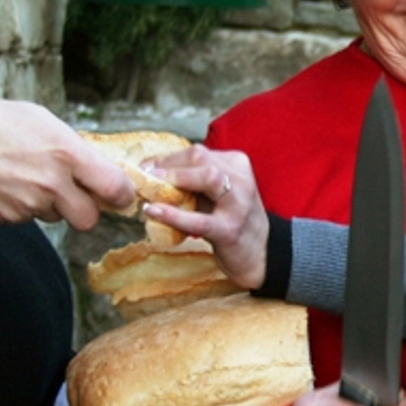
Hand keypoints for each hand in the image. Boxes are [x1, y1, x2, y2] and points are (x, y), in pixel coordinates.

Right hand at [0, 100, 132, 227]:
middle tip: (80, 193)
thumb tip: (92, 164)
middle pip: (89, 219)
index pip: (114, 188)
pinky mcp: (10, 217)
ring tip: (32, 177)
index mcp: (66, 153)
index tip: (121, 193)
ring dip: (54, 205)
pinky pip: (31, 218)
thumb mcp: (41, 119)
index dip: (123, 194)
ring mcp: (30, 204)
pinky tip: (12, 185)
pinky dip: (28, 207)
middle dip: (88, 209)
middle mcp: (52, 183)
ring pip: (58, 217)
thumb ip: (72, 145)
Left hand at [142, 147, 269, 289]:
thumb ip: (195, 181)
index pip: (199, 152)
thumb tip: (154, 173)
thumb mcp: (219, 193)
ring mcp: (238, 205)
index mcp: (238, 165)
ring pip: (207, 178)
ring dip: (174, 180)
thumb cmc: (233, 220)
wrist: (261, 253)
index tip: (147, 166)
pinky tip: (153, 211)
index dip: (168, 158)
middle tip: (144, 175)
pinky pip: (198, 219)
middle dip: (168, 164)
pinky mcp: (230, 230)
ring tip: (150, 188)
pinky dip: (172, 214)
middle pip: (201, 158)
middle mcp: (241, 180)